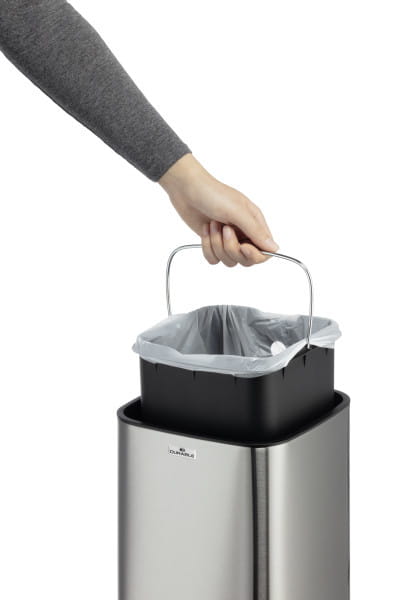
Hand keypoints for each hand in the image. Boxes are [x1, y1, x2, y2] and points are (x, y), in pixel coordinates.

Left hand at [159, 154, 278, 266]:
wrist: (186, 189)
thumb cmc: (213, 194)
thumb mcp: (237, 211)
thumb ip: (255, 231)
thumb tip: (274, 248)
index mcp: (255, 224)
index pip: (264, 251)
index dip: (254, 254)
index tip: (243, 246)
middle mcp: (244, 233)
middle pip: (246, 260)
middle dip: (232, 248)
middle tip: (224, 230)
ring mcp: (228, 239)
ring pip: (229, 260)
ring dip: (217, 245)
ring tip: (213, 225)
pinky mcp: (213, 243)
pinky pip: (214, 259)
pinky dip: (207, 247)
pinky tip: (206, 230)